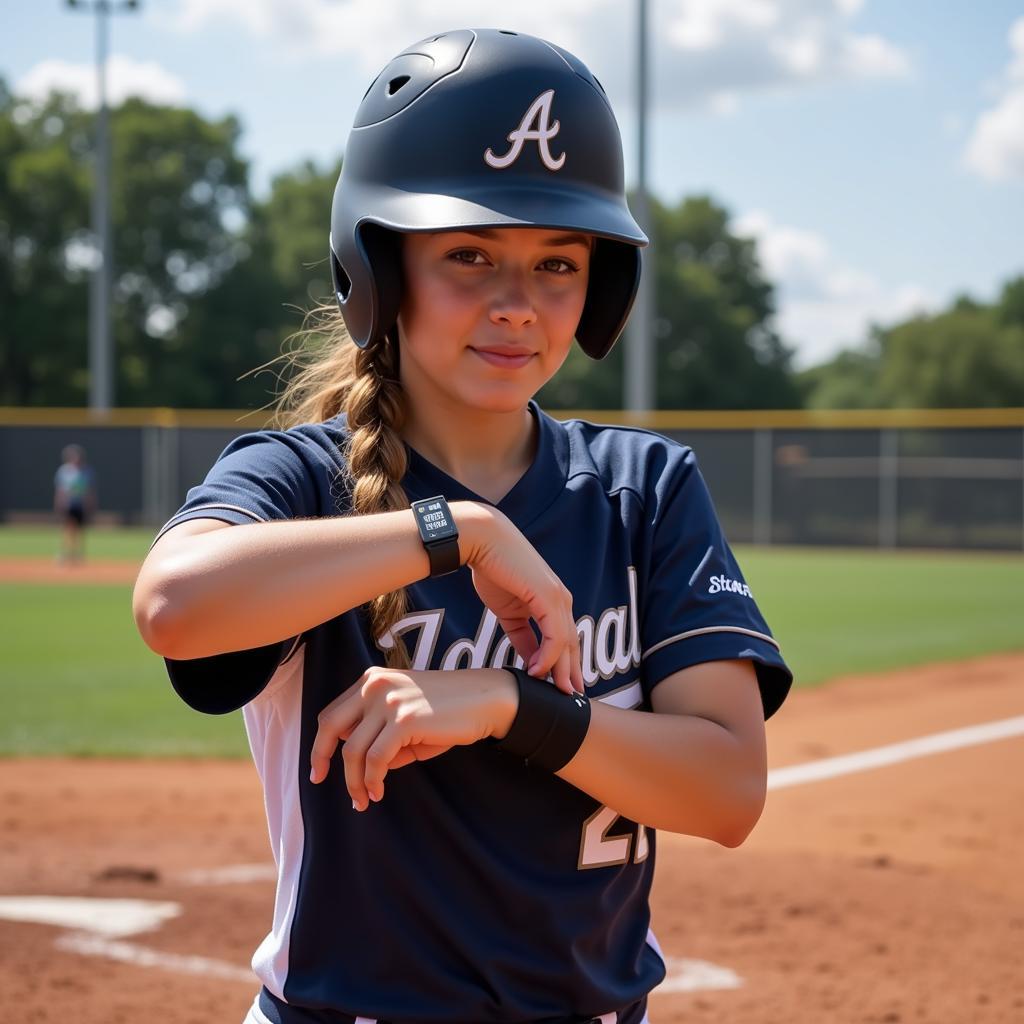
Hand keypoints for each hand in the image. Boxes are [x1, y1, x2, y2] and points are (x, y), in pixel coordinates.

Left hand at [309, 666, 516, 809]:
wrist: (485, 700)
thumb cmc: (448, 713)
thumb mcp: (406, 720)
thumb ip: (379, 736)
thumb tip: (359, 767)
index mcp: (372, 680)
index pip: (333, 712)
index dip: (321, 742)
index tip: (320, 768)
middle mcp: (374, 685)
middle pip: (331, 726)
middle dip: (321, 758)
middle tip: (321, 782)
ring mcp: (388, 700)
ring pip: (353, 750)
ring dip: (355, 782)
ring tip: (364, 800)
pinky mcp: (404, 719)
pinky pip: (375, 759)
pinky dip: (373, 781)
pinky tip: (379, 792)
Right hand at [457, 503, 583, 696]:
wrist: (482, 541)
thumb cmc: (492, 570)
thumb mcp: (510, 612)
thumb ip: (522, 636)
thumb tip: (530, 660)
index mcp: (552, 602)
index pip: (564, 639)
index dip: (566, 665)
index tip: (565, 688)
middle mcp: (560, 600)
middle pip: (571, 644)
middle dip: (572, 673)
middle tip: (574, 698)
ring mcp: (557, 597)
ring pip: (566, 642)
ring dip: (563, 670)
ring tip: (561, 693)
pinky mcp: (548, 596)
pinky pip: (554, 634)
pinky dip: (548, 656)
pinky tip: (538, 672)